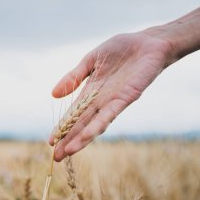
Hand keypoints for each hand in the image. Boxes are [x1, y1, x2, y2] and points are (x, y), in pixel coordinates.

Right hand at [50, 32, 173, 160]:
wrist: (149, 42)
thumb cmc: (121, 49)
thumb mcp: (90, 60)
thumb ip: (74, 77)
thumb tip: (53, 94)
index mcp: (90, 92)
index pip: (74, 114)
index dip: (63, 127)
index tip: (51, 141)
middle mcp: (101, 101)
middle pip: (82, 124)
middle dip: (69, 140)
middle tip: (56, 157)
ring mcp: (113, 101)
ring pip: (94, 124)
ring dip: (81, 139)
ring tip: (67, 151)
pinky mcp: (126, 98)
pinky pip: (110, 114)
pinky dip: (97, 126)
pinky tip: (86, 136)